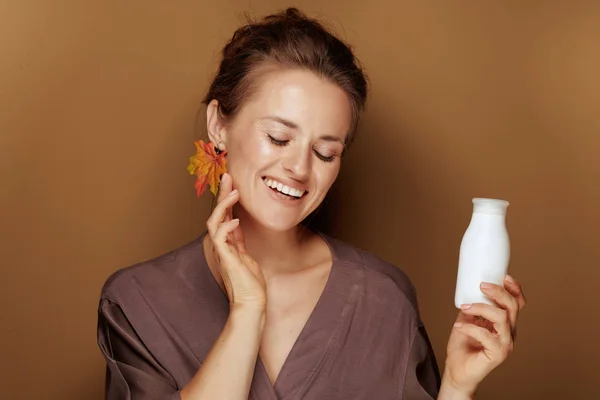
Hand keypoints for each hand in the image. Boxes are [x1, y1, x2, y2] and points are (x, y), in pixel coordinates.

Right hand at [206, 173, 266, 309]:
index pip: (224, 214)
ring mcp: (221, 251)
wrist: (251, 303)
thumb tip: (237, 225)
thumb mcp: (246, 256)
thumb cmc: (250, 284)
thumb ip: (239, 241)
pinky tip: (236, 220)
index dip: (227, 198)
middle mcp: (221, 245)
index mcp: (227, 243)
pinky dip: (226, 226)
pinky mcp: (225, 259)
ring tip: (234, 192)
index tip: (232, 182)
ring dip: (223, 205)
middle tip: (228, 176)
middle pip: (217, 213)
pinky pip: (220, 237)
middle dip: (222, 193)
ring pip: (214, 222)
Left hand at [442, 275, 526, 395]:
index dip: (515, 289)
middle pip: (513, 307)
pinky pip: (487, 336)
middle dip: (498, 292)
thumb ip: (471, 307)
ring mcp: (505, 344)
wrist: (457, 371)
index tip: (504, 276)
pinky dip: (471, 328)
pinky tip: (459, 326)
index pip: (518, 303)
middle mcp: (509, 333)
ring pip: (502, 318)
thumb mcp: (467, 320)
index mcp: (505, 323)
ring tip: (465, 307)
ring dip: (482, 308)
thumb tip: (468, 289)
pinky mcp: (497, 355)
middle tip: (481, 285)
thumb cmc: (463, 347)